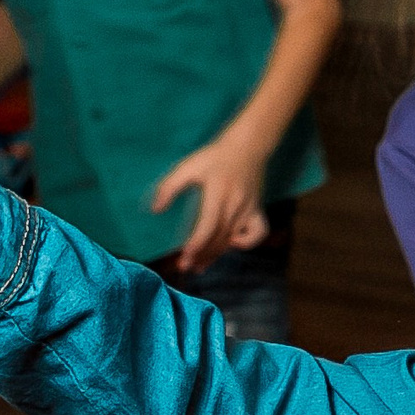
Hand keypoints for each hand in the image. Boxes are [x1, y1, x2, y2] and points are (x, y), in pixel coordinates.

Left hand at [150, 137, 269, 271]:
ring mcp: (249, 209)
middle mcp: (236, 204)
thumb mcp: (188, 167)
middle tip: (184, 267)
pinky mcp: (257, 210)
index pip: (208, 226)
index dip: (197, 244)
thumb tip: (156, 210)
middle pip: (219, 237)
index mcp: (218, 193)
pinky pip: (259, 233)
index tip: (184, 257)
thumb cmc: (213, 157)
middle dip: (202, 255)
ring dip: (216, 254)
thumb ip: (169, 187)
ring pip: (233, 239)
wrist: (247, 147)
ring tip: (200, 266)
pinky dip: (248, 243)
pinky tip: (233, 245)